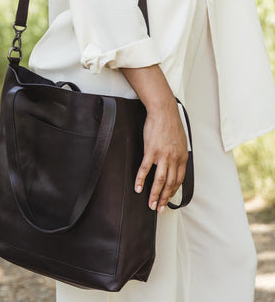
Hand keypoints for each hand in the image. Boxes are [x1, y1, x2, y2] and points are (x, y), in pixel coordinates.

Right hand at [134, 96, 187, 212]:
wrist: (163, 111)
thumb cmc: (171, 123)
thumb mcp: (181, 140)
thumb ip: (178, 153)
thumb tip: (176, 161)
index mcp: (182, 157)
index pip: (179, 180)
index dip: (173, 191)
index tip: (168, 199)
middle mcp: (174, 159)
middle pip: (170, 184)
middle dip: (164, 198)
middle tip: (159, 208)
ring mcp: (162, 156)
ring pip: (159, 180)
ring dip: (155, 195)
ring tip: (151, 204)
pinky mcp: (151, 151)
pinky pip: (145, 169)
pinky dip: (141, 180)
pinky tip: (137, 187)